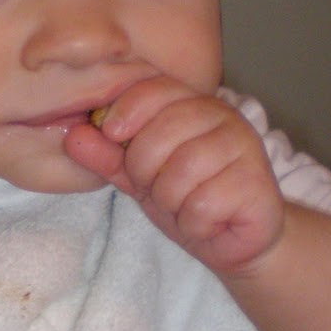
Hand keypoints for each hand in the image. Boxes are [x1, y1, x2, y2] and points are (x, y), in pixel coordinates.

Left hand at [63, 75, 285, 275]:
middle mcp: (222, 116)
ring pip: (182, 171)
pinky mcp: (257, 182)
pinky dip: (195, 223)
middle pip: (161, 133)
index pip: (154, 89)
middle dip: (146, 172)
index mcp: (191, 105)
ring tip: (186, 206)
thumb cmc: (188, 200)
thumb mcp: (139, 179)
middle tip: (159, 189)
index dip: (126, 111)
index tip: (113, 134)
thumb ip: (108, 157)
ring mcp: (244, 146)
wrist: (235, 240)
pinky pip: (203, 204)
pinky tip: (209, 221)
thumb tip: (73, 136)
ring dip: (172, 201)